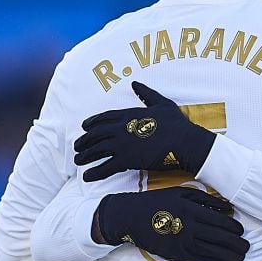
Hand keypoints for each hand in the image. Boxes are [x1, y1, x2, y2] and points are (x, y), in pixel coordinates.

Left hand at [74, 82, 215, 181]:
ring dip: (85, 156)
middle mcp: (121, 128)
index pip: (103, 118)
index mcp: (128, 114)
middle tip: (77, 147)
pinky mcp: (127, 160)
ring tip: (78, 161)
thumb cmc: (176, 123)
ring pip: (96, 150)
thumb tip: (134, 83)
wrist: (184, 141)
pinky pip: (106, 167)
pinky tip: (87, 176)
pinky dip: (94, 172)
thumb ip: (146, 93)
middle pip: (95, 134)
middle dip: (84, 141)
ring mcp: (122, 144)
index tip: (83, 128)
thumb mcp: (161, 102)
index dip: (91, 123)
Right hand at [94, 187, 248, 260]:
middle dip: (237, 244)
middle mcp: (190, 226)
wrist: (131, 216)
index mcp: (192, 209)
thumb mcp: (181, 192)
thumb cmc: (158, 201)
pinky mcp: (177, 254)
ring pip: (213, 251)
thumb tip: (227, 208)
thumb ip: (205, 199)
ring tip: (241, 257)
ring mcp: (184, 242)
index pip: (221, 221)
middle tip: (247, 247)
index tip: (241, 231)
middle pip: (221, 238)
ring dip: (230, 256)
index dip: (235, 228)